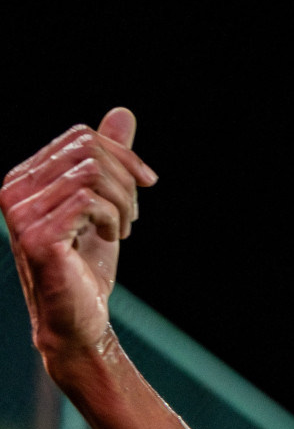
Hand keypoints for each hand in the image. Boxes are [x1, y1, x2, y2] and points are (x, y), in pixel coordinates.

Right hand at [2, 108, 158, 355]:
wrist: (78, 316)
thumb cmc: (86, 261)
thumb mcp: (105, 200)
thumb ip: (109, 158)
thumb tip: (122, 112)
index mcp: (24, 177)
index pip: (80, 137)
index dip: (122, 154)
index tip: (146, 182)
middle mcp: (13, 190)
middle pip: (88, 150)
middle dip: (125, 179)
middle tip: (131, 213)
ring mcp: (21, 213)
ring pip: (92, 174)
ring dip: (122, 202)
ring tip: (121, 227)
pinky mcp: (38, 236)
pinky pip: (89, 201)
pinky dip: (114, 217)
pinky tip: (112, 237)